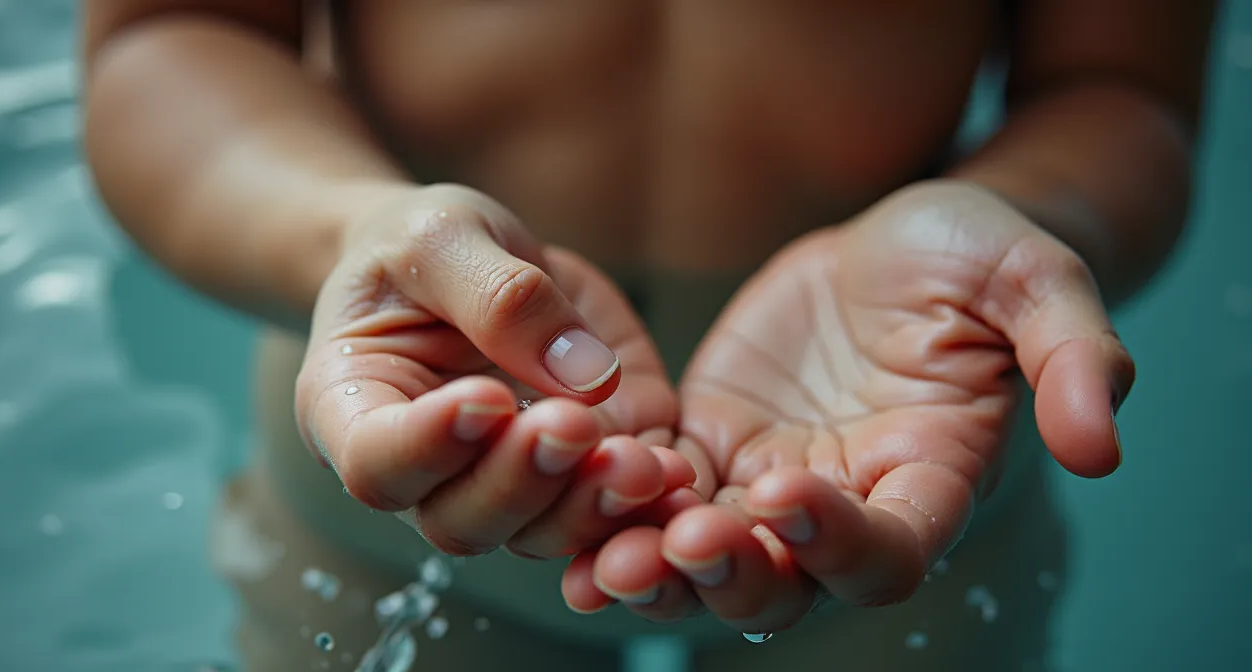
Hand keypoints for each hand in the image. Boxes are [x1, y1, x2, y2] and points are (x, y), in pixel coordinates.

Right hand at [296, 184, 692, 558]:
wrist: (461, 258)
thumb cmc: (419, 245)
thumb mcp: (443, 237)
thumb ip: (498, 297)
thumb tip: (584, 376)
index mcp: (354, 410)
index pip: (376, 461)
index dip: (428, 446)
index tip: (486, 397)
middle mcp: (424, 470)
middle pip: (460, 518)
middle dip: (521, 480)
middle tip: (572, 426)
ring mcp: (500, 482)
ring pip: (536, 532)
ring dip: (588, 506)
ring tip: (637, 462)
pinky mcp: (572, 474)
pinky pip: (602, 514)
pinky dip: (640, 505)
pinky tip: (676, 473)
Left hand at [562, 180, 1133, 630]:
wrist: (896, 241)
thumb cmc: (973, 256)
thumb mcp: (1033, 278)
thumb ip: (1073, 353)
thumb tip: (1101, 445)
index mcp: (928, 482)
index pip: (890, 551)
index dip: (841, 541)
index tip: (789, 489)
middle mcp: (846, 504)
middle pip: (788, 583)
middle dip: (730, 575)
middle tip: (674, 548)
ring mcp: (771, 482)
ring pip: (710, 556)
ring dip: (657, 566)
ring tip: (600, 562)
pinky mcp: (711, 447)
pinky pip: (657, 494)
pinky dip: (617, 508)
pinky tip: (564, 504)